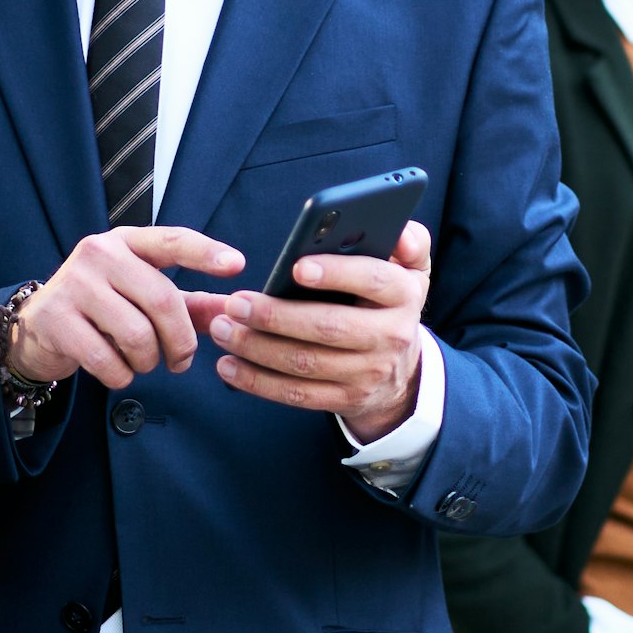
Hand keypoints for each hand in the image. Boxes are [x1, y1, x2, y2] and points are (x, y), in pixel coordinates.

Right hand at [7, 225, 244, 391]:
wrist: (38, 328)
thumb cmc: (103, 309)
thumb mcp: (145, 298)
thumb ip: (190, 304)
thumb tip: (234, 310)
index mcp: (126, 241)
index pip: (172, 240)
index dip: (205, 253)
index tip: (237, 264)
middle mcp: (99, 253)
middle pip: (162, 301)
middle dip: (180, 342)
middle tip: (181, 362)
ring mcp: (74, 283)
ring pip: (137, 335)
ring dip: (148, 362)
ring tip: (141, 362)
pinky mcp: (56, 319)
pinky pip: (107, 360)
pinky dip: (121, 376)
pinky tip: (117, 370)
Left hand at [193, 220, 431, 443]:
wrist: (400, 372)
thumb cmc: (388, 302)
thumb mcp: (410, 269)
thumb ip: (410, 240)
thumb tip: (400, 232)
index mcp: (404, 295)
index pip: (374, 280)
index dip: (337, 273)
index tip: (296, 267)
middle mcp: (391, 337)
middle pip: (330, 327)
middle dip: (277, 316)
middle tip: (235, 303)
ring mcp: (367, 373)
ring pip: (306, 363)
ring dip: (258, 348)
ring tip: (222, 328)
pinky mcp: (344, 400)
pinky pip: (297, 394)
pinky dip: (258, 382)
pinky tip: (229, 365)